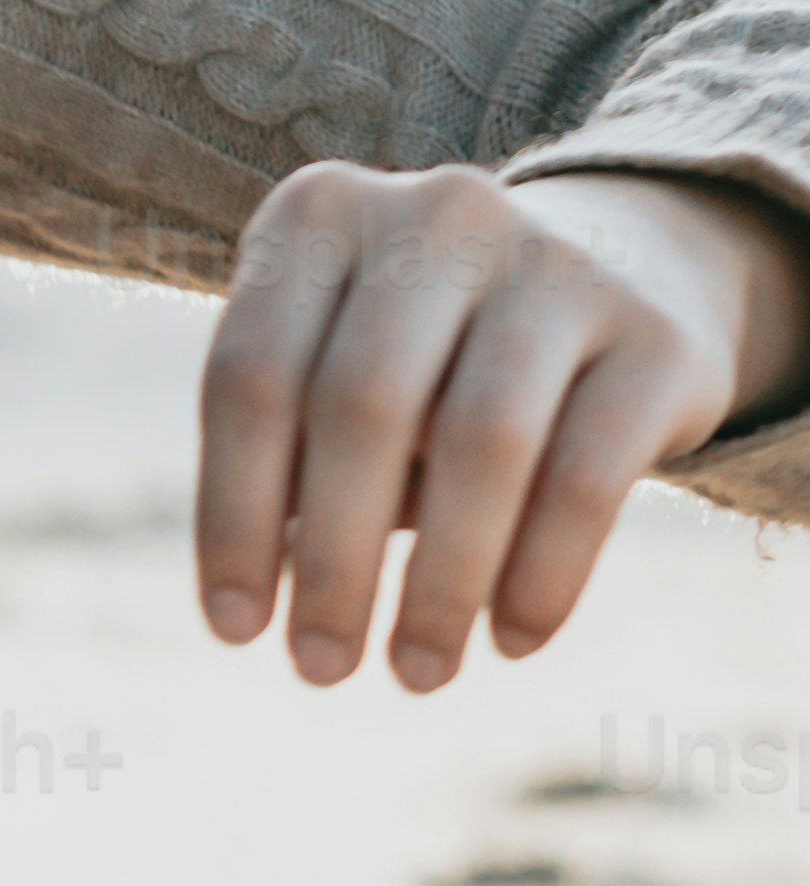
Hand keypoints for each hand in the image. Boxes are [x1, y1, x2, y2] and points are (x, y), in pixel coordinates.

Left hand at [194, 159, 809, 688]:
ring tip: (417, 672)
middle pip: (362, 408)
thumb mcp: (335, 381)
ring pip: (481, 445)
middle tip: (321, 670)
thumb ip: (290, 463)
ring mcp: (557, 260)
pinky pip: (587, 477)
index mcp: (324, 216)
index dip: (231, 516)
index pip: (251, 377)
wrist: (614, 280)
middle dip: (333, 560)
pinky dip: (542, 576)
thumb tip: (255, 601)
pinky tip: (511, 640)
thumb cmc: (424, 362)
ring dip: (440, 584)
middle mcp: (440, 214)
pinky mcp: (654, 333)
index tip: (235, 629)